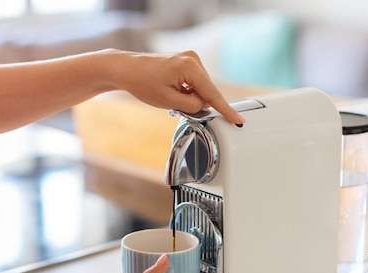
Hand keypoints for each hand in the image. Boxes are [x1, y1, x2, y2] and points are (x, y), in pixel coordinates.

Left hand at [109, 50, 244, 124]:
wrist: (127, 69)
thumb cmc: (142, 83)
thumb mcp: (168, 101)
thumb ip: (192, 106)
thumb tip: (204, 106)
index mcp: (190, 67)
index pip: (213, 94)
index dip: (226, 110)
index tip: (239, 120)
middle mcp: (193, 59)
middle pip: (206, 91)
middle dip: (196, 103)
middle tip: (173, 103)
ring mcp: (190, 58)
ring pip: (200, 88)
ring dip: (190, 97)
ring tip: (169, 94)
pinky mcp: (187, 61)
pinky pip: (195, 83)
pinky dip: (187, 91)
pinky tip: (172, 90)